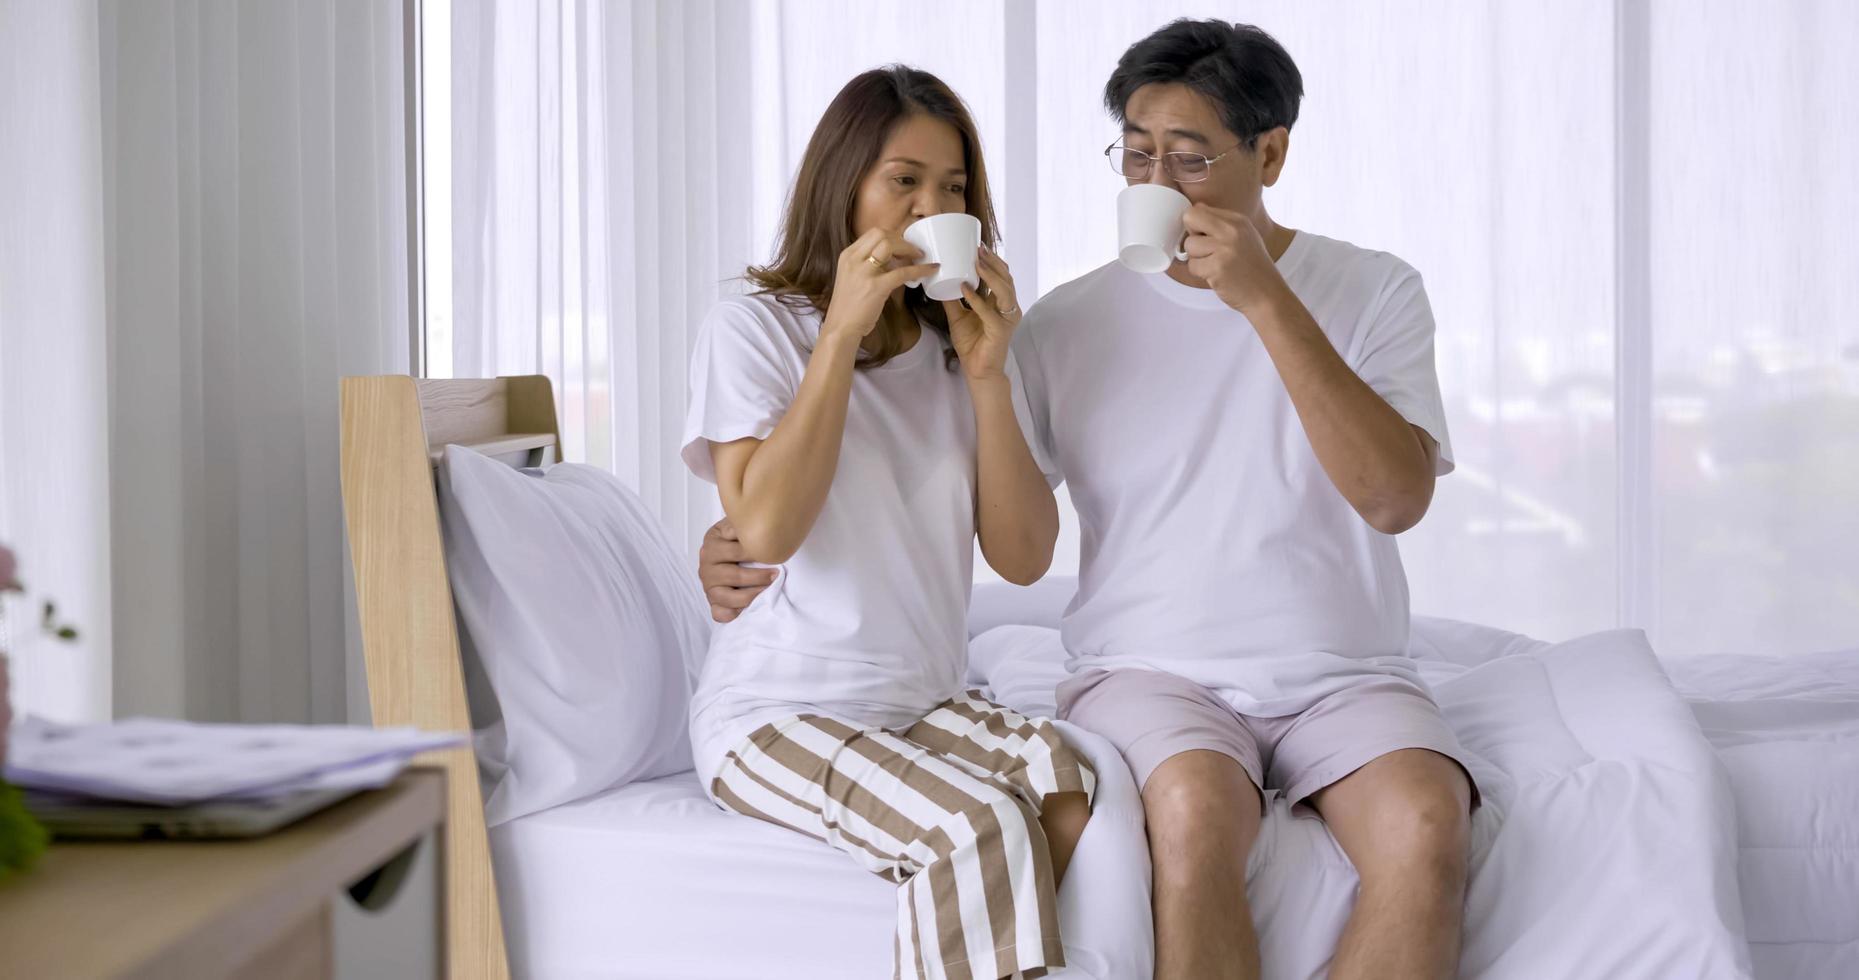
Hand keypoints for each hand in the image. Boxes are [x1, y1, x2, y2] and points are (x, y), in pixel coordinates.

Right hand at [698, 519, 777, 623]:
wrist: (731, 555)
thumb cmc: (738, 539)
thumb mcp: (738, 526)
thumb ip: (743, 524)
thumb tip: (756, 519)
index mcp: (711, 544)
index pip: (734, 551)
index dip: (755, 553)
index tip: (773, 554)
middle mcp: (706, 566)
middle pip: (733, 575)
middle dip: (758, 576)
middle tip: (776, 574)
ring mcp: (708, 587)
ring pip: (728, 597)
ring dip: (751, 595)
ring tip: (768, 589)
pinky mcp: (713, 603)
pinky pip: (720, 614)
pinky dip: (735, 613)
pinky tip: (749, 607)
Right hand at [823, 228, 939, 345]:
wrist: (840, 328)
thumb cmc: (848, 307)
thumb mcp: (852, 277)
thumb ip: (867, 265)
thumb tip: (893, 260)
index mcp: (847, 255)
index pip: (873, 233)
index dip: (893, 236)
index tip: (903, 245)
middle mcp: (853, 259)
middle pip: (882, 234)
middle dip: (902, 240)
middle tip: (913, 251)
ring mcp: (863, 272)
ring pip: (890, 245)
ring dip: (909, 249)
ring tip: (920, 257)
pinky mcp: (876, 287)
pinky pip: (902, 272)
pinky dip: (920, 269)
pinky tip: (931, 269)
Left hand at [941, 246, 1020, 381]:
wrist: (977, 370)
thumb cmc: (972, 344)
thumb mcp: (958, 316)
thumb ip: (952, 300)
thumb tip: (938, 280)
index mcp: (1001, 303)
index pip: (1003, 276)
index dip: (993, 260)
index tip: (978, 246)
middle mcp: (1008, 308)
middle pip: (1006, 278)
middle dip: (993, 261)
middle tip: (978, 248)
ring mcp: (1007, 319)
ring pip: (1004, 290)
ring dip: (990, 274)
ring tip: (976, 261)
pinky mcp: (1000, 330)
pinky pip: (989, 311)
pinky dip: (977, 299)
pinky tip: (965, 288)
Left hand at [1181, 204, 1284, 313]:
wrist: (1267, 295)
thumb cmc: (1253, 268)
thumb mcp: (1244, 236)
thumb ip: (1221, 223)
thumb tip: (1195, 209)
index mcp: (1237, 220)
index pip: (1199, 209)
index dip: (1197, 225)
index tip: (1207, 238)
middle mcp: (1232, 230)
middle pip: (1190, 218)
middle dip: (1192, 236)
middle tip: (1207, 251)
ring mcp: (1225, 248)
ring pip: (1189, 245)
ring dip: (1197, 258)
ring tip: (1216, 265)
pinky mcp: (1217, 267)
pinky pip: (1192, 265)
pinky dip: (1201, 273)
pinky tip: (1217, 276)